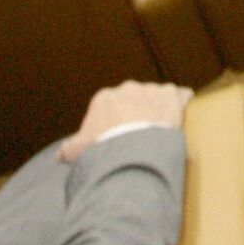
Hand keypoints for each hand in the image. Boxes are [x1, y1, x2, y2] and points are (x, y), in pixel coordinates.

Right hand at [58, 81, 189, 159]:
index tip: (116, 137)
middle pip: (133, 101)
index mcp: (104, 98)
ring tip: (160, 128)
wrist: (131, 147)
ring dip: (158, 109)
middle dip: (135, 114)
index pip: (109, 108)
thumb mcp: (77, 150)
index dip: (112, 124)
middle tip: (139, 135)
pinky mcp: (173, 97)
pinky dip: (182, 103)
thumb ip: (68, 149)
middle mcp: (128, 89)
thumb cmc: (102, 148)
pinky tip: (184, 113)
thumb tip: (59, 155)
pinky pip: (181, 95)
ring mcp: (152, 91)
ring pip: (156, 97)